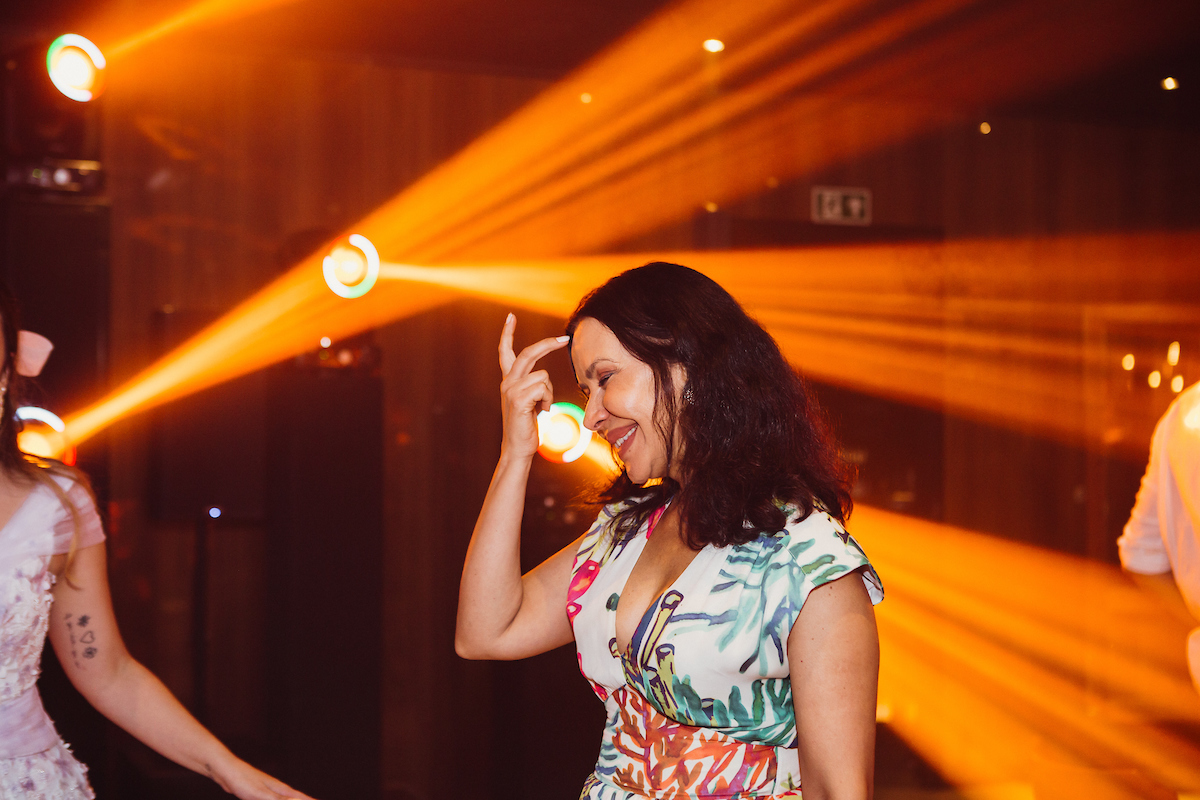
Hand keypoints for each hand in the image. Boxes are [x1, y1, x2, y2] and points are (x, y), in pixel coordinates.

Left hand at [211, 757, 316, 799]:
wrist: (225, 771)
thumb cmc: (243, 781)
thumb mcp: (261, 795)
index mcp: (279, 789)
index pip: (300, 798)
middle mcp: (276, 789)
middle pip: (294, 798)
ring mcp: (266, 790)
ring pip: (283, 799)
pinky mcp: (256, 793)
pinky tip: (275, 799)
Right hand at [498, 313, 569, 460]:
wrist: (517, 448)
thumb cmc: (526, 426)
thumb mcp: (529, 402)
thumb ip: (533, 387)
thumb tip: (543, 378)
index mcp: (509, 381)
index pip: (505, 351)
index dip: (508, 333)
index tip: (511, 317)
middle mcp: (507, 382)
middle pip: (529, 353)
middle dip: (548, 344)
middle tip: (565, 338)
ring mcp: (511, 390)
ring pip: (543, 375)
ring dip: (549, 392)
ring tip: (543, 407)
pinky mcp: (518, 400)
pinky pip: (542, 387)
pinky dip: (547, 400)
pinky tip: (540, 412)